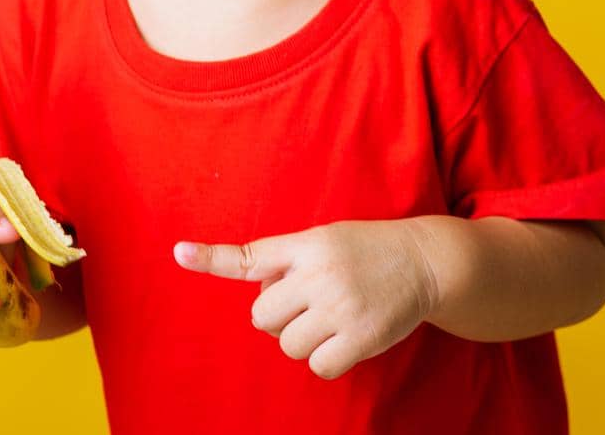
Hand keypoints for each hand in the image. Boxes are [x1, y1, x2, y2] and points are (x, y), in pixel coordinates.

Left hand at [174, 219, 440, 379]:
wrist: (425, 260)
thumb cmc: (368, 251)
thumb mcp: (327, 239)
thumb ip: (288, 259)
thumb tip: (257, 295)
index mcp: (308, 244)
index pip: (251, 255)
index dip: (211, 257)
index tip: (178, 252)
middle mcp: (320, 273)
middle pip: (261, 317)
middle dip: (279, 318)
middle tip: (308, 305)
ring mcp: (340, 306)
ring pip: (288, 345)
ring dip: (304, 339)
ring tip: (332, 318)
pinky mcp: (360, 336)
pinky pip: (317, 365)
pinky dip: (327, 358)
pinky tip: (346, 338)